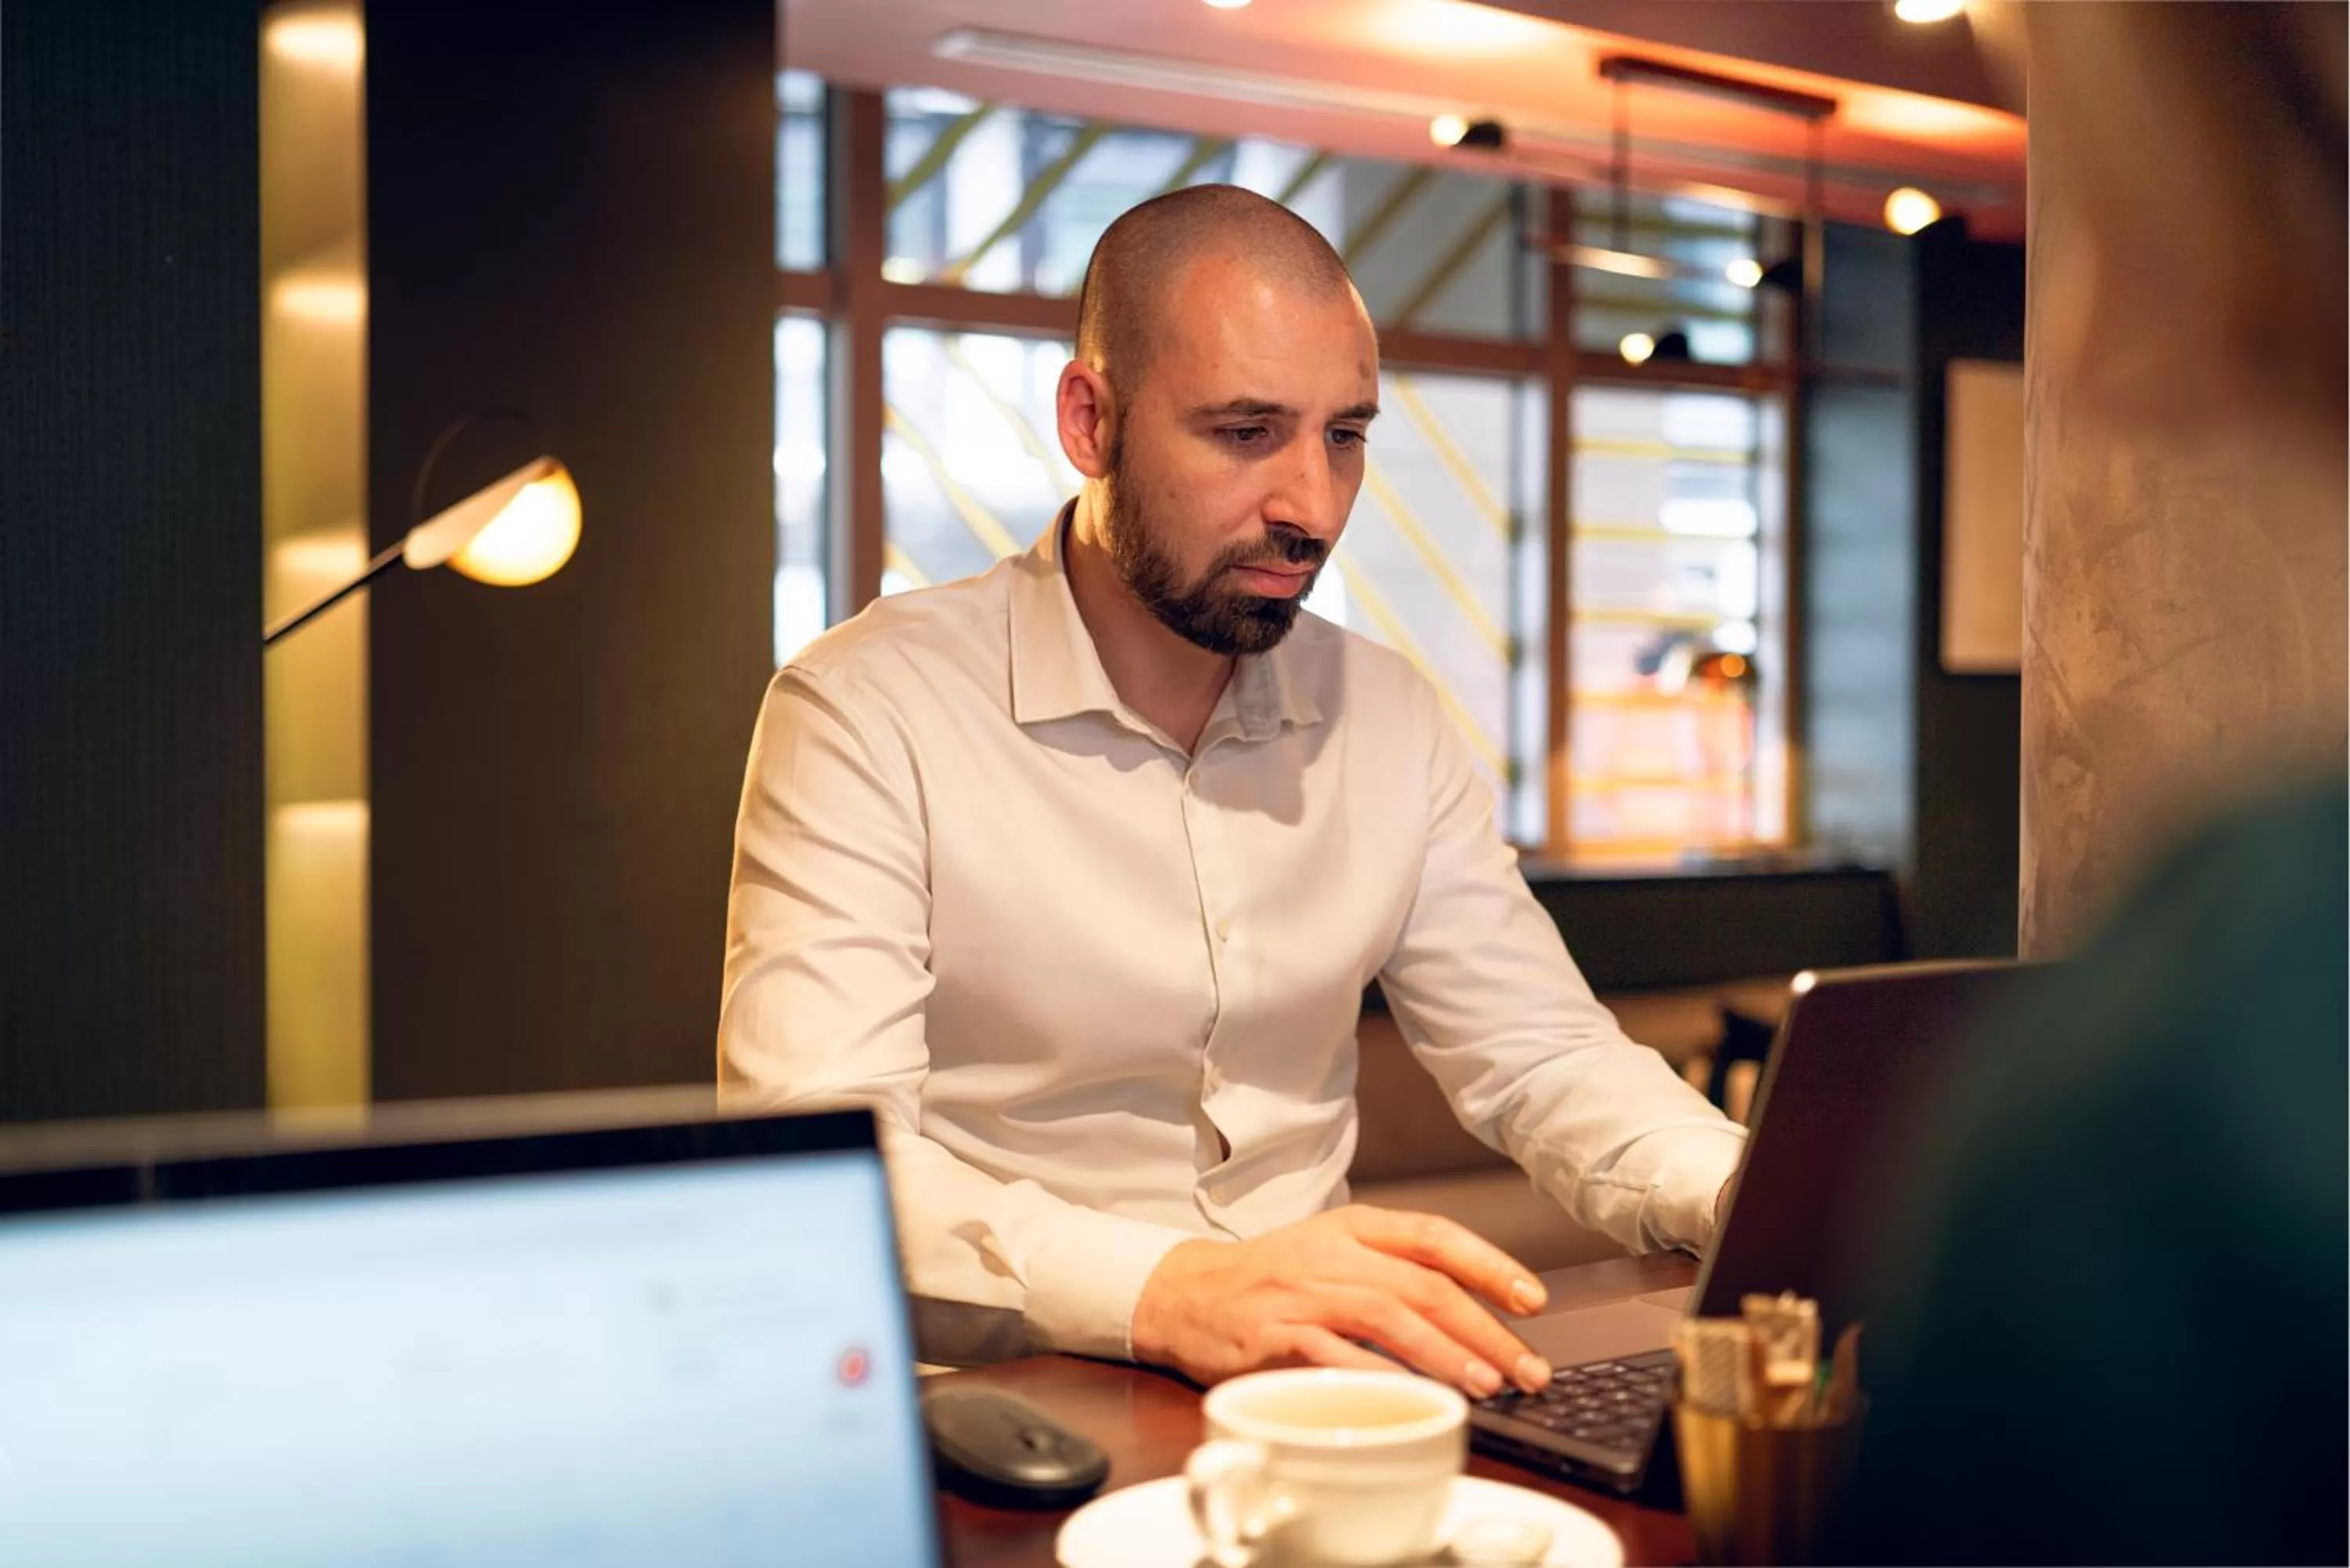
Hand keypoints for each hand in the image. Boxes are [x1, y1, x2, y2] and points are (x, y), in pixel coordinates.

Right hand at [1129, 1205, 1553, 1397]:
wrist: (1186, 1292)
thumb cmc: (1272, 1278)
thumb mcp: (1333, 1251)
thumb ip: (1394, 1271)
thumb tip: (1475, 1314)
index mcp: (1354, 1227)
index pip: (1433, 1235)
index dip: (1488, 1264)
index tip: (1532, 1299)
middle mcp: (1333, 1254)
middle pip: (1422, 1285)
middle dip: (1484, 1329)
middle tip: (1527, 1368)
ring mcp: (1303, 1293)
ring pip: (1387, 1317)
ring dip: (1443, 1353)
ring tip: (1486, 1384)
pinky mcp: (1275, 1335)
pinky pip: (1334, 1356)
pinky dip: (1377, 1376)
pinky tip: (1409, 1397)